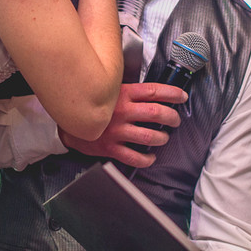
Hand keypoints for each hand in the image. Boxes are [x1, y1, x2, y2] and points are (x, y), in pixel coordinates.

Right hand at [58, 82, 185, 166]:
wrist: (69, 123)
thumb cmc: (91, 106)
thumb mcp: (109, 91)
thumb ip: (129, 91)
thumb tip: (152, 92)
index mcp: (123, 94)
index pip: (154, 91)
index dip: (172, 93)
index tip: (182, 97)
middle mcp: (121, 111)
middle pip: (156, 113)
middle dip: (172, 118)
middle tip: (175, 121)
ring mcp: (116, 130)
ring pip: (149, 136)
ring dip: (162, 138)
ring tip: (164, 138)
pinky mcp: (110, 147)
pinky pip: (134, 157)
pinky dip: (147, 160)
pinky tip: (150, 157)